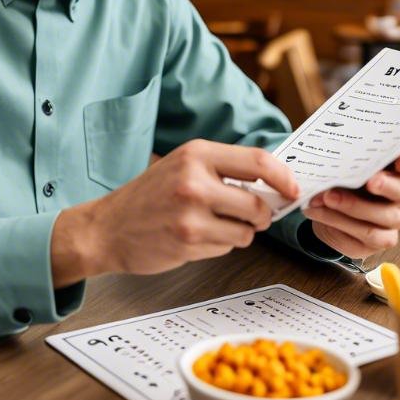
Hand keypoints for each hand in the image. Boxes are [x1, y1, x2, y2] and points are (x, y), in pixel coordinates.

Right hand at [51, 141, 298, 286]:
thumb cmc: (147, 196)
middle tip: (250, 216)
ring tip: (210, 224)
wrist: (107, 227)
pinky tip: (194, 237)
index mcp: (196, 153)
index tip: (292, 190)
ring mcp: (191, 213)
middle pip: (258, 204)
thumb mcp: (182, 166)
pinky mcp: (188, 241)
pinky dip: (219, 244)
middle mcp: (194, 180)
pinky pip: (228, 247)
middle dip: (261, 216)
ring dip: (239, 232)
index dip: (283, 178)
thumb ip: (223, 170)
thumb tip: (273, 183)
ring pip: (247, 231)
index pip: (258, 161)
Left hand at [301, 150, 399, 258]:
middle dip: (385, 185)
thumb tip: (331, 162)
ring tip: (327, 197)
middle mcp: (399, 198)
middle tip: (369, 181)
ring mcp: (392, 221)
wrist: (326, 214)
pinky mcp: (379, 241)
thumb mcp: (340, 171)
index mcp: (393, 172)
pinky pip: (365, 234)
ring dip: (352, 206)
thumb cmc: (340, 184)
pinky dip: (338, 221)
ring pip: (383, 216)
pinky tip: (319, 212)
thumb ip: (344, 164)